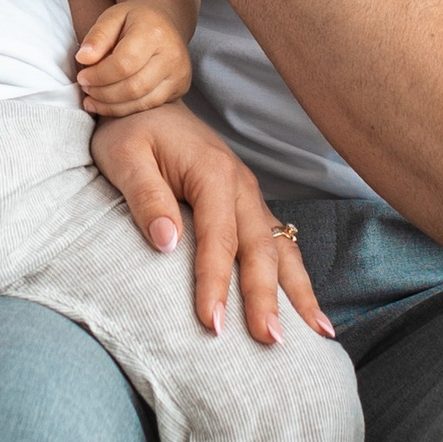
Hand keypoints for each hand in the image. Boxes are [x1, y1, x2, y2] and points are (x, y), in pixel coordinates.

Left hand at [74, 0, 192, 116]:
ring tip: (92, 98)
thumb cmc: (134, 19)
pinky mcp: (181, 87)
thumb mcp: (112, 16)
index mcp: (154, 32)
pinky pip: (149, 106)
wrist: (165, 21)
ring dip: (111, 105)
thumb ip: (97, 36)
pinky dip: (125, 109)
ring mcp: (179, 73)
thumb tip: (83, 59)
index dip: (99, 75)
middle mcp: (172, 55)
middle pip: (133, 87)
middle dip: (103, 93)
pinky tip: (107, 104)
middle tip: (86, 88)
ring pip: (141, 102)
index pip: (124, 64)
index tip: (82, 76)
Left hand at [88, 102, 336, 346]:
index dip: (216, 284)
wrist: (147, 99)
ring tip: (319, 335)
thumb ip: (146, 197)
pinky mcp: (248, 205)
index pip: (219, 239)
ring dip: (298, 293)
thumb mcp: (123, 156)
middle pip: (260, 250)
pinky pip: (278, 244)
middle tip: (270, 342)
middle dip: (267, 298)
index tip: (212, 323)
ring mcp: (250, 196)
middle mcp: (242, 185)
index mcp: (213, 173)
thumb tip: (167, 243)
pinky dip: (295, 278)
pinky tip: (308, 310)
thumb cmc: (131, 130)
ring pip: (282, 249)